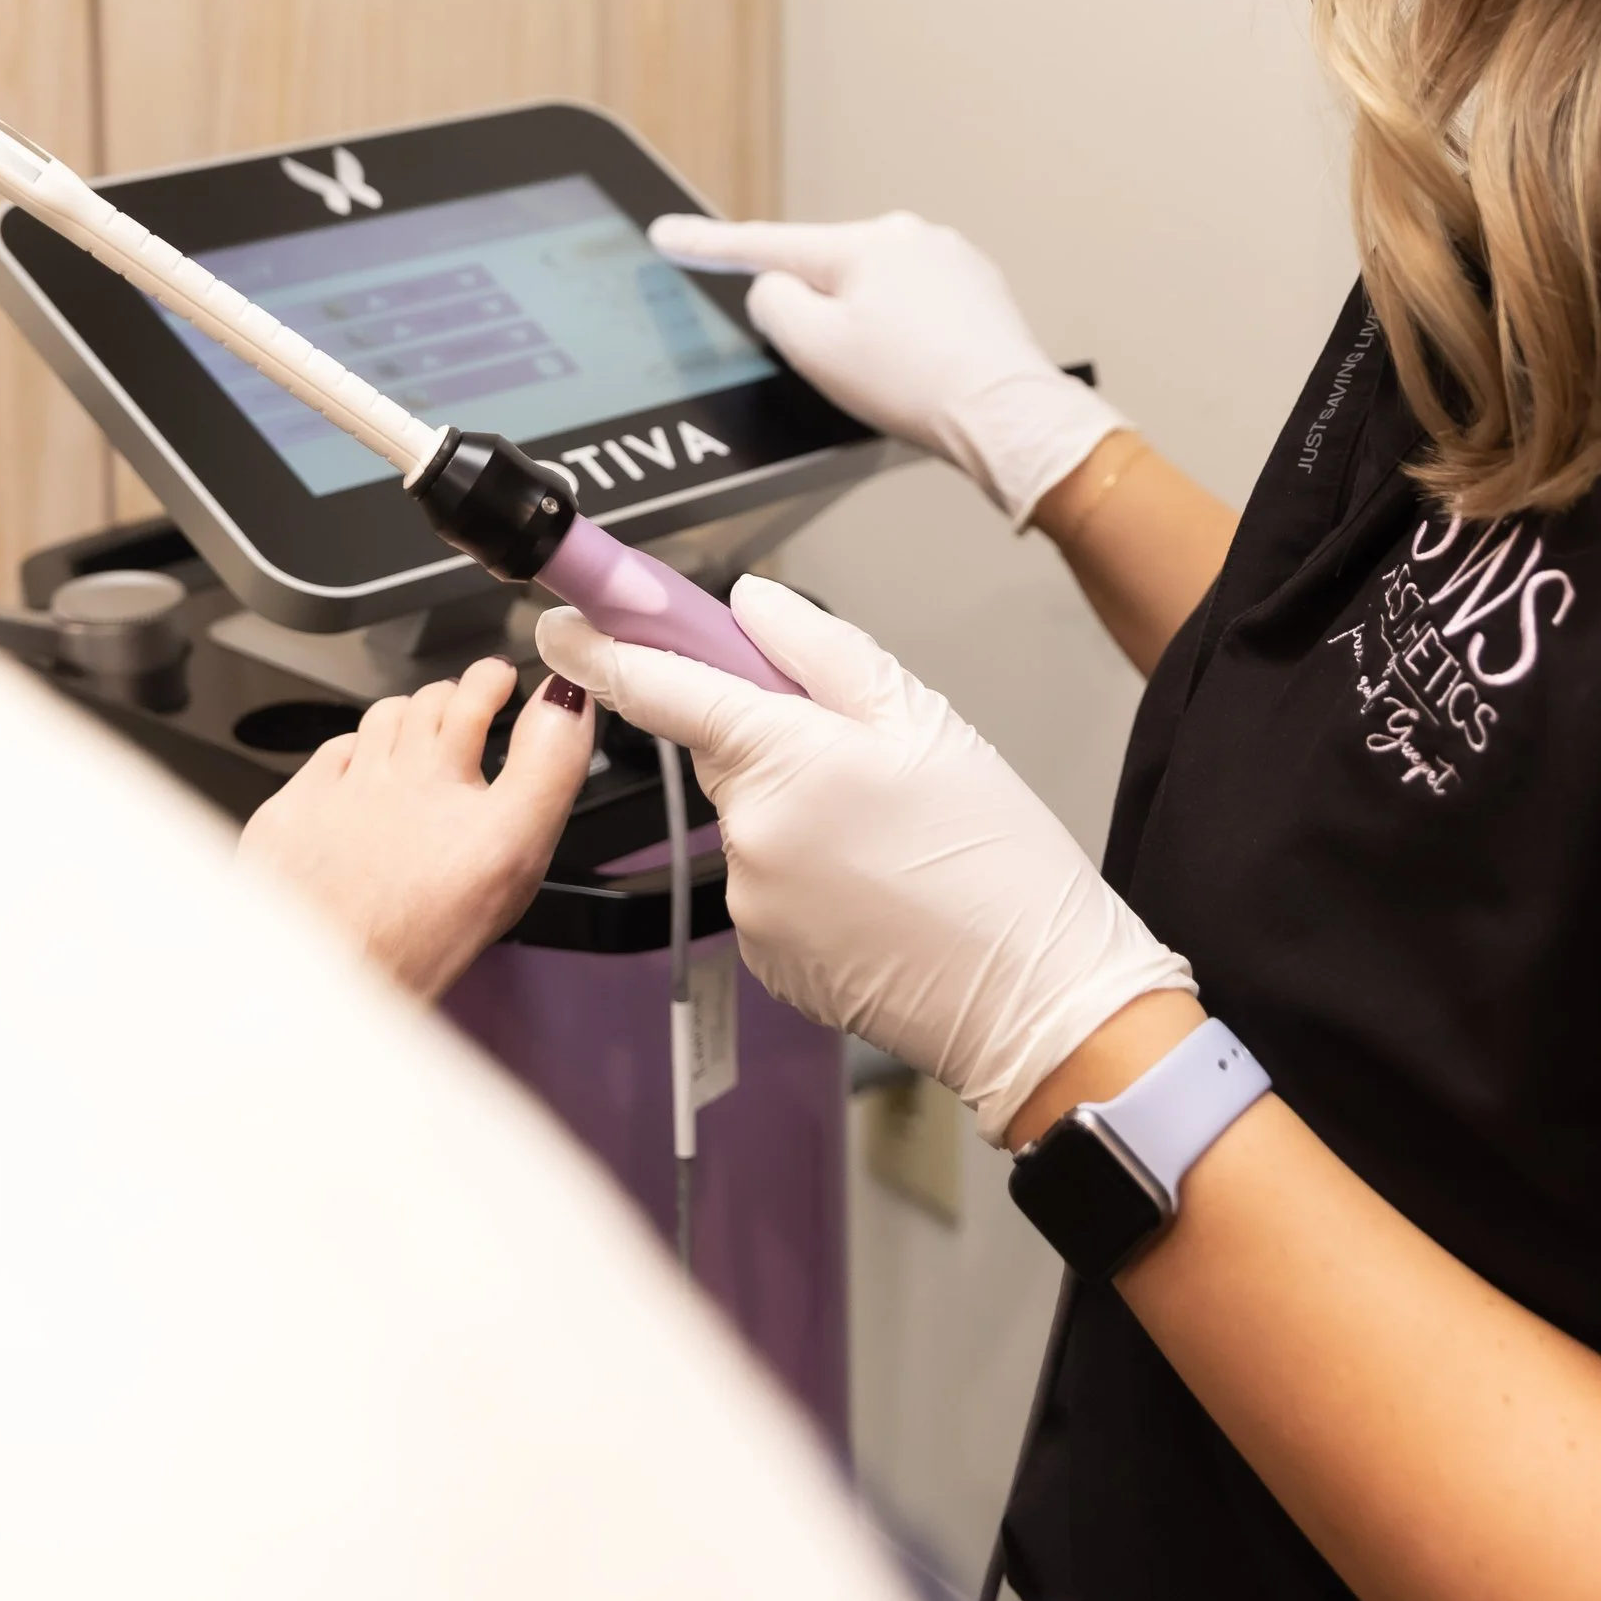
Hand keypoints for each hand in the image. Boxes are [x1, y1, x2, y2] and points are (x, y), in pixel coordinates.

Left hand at [235, 661, 594, 1003]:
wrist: (323, 980)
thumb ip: (548, 768)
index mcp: (448, 778)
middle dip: (456, 692)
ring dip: (406, 715)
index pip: (477, 700)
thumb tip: (566, 706)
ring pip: (378, 722)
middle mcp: (391, 773)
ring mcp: (336, 790)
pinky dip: (351, 751)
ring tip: (419, 722)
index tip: (506, 680)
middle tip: (473, 694)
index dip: (496, 682)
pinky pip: (326, 757)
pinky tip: (357, 765)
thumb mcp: (515, 853)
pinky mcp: (291, 814)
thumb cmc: (417, 938)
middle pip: (428, 705)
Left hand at [535, 578, 1192, 1135]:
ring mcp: (750, 905)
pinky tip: (872, 891)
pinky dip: (803, 879)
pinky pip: (764, 889)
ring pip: (748, 825)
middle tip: (861, 765)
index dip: (603, 648)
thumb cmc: (997, 856)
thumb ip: (817, 649)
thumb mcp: (920, 717)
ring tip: (886, 843)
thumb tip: (747, 605)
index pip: (658, 687)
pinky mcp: (765, 959)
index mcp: (781, 758)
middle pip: (722, 757)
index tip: (562, 623)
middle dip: (767, 745)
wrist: (1038, 996)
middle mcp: (748, 834)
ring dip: (793, 817)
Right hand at [650, 209, 1124, 523]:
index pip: (765, 244)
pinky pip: (915, 307)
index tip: (666, 233)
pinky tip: (920, 372)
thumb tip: (775, 287)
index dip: (707, 245)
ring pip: (874, 293)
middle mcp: (907, 235)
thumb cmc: (915, 385)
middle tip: (847, 372)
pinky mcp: (977, 289)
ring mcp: (949, 258)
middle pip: (826, 273)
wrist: (1008, 416)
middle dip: (821, 317)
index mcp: (860, 244)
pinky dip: (905, 337)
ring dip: (868, 330)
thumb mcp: (814, 349)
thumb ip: (773, 303)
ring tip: (896, 380)